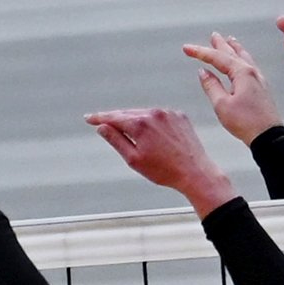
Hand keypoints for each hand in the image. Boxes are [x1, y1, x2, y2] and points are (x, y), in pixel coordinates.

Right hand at [84, 107, 234, 217]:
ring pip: (144, 113)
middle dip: (115, 118)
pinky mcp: (179, 115)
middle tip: (101, 123)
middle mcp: (153, 113)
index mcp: (139, 124)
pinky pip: (160, 116)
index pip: (113, 117)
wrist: (194, 171)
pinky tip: (151, 134)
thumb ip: (116, 140)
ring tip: (127, 131)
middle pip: (128, 113)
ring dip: (134, 120)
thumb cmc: (163, 171)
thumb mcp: (134, 159)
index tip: (88, 118)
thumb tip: (102, 127)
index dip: (99, 118)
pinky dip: (152, 122)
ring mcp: (167, 113)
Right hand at [183, 32, 283, 144]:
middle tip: (213, 36)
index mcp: (242, 72)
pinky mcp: (262, 89)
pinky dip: (243, 60)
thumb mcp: (222, 105)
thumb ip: (211, 86)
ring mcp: (259, 79)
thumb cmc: (245, 122)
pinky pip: (250, 67)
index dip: (200, 52)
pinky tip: (243, 63)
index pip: (217, 58)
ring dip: (235, 49)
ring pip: (244, 58)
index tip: (186, 48)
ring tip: (230, 41)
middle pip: (233, 53)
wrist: (269, 137)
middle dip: (220, 44)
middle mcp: (252, 72)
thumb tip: (203, 73)